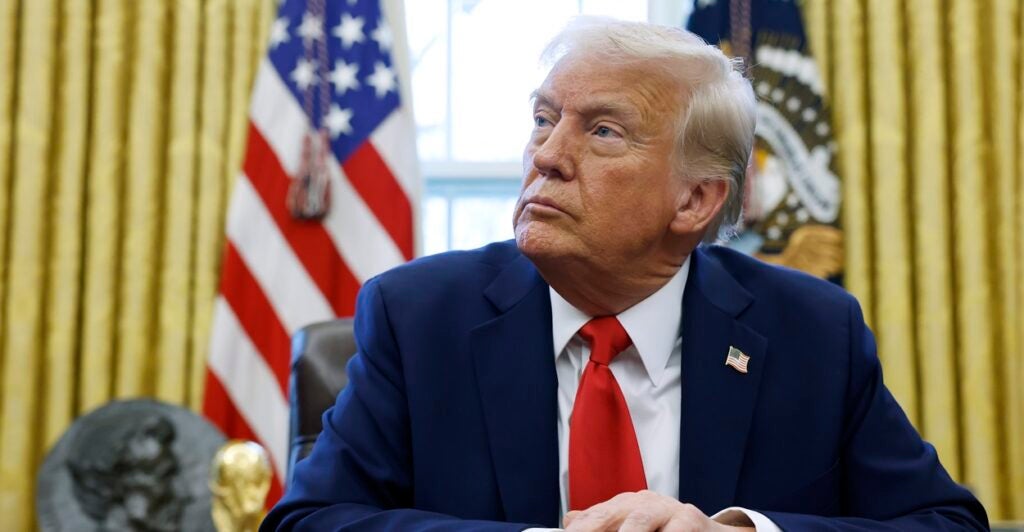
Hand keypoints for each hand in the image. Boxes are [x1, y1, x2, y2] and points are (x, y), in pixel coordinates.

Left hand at [562, 490, 754, 531]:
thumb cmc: (667, 531)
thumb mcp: (634, 526)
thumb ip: (605, 524)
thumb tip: (568, 519)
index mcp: (624, 505)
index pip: (593, 517)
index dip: (577, 529)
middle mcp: (641, 502)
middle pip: (609, 515)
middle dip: (590, 530)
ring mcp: (666, 508)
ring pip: (638, 522)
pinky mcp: (689, 519)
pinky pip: (672, 531)